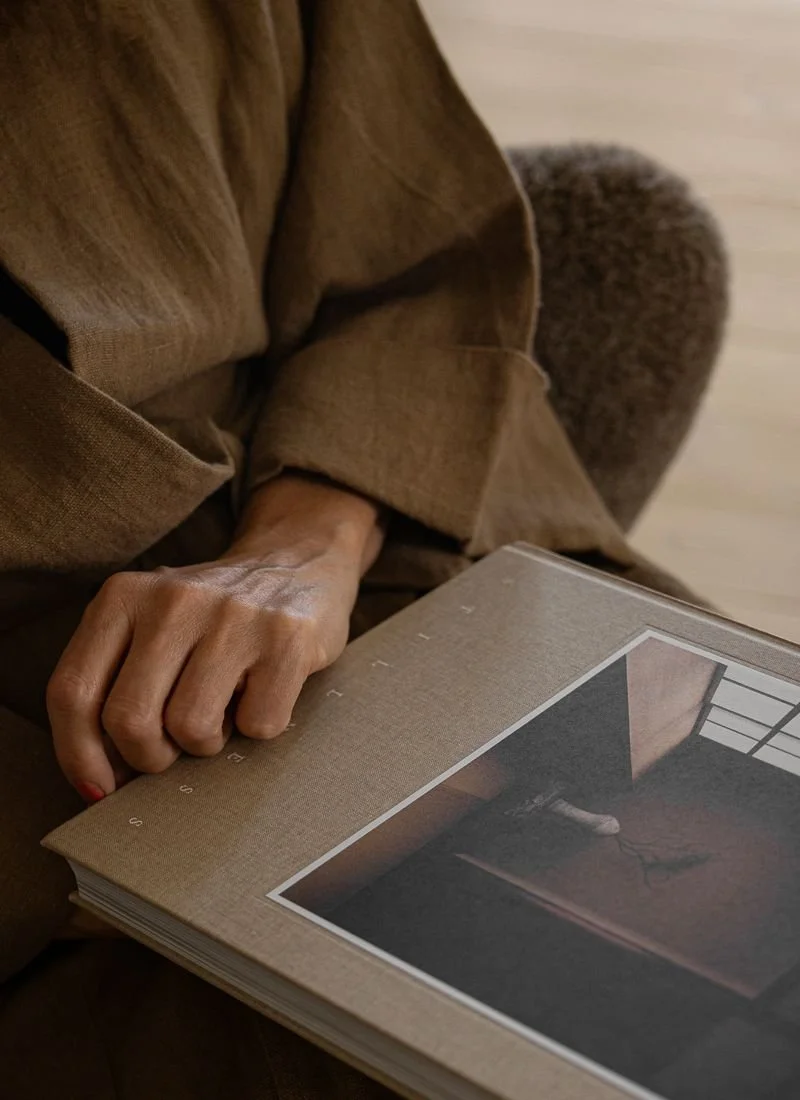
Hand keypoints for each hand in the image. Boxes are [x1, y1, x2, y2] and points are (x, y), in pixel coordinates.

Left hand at [47, 474, 384, 798]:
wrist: (296, 564)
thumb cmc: (210, 619)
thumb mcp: (147, 627)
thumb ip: (112, 683)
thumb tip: (97, 777)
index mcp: (123, 596)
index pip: (73, 691)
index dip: (78, 753)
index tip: (98, 787)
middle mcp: (173, 599)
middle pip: (128, 720)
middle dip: (149, 756)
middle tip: (172, 746)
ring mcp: (233, 616)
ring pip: (192, 729)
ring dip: (207, 744)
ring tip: (221, 711)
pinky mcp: (286, 637)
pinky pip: (257, 725)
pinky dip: (259, 727)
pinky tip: (262, 692)